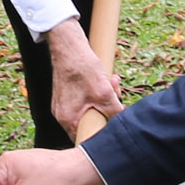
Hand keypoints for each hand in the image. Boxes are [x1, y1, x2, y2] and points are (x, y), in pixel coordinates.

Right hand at [44, 17, 121, 134]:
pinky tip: (105, 78)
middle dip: (108, 108)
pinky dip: (96, 91)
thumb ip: (114, 112)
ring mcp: (63, 105)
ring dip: (105, 96)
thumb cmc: (82, 68)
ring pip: (90, 108)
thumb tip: (122, 124)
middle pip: (92, 121)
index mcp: (69, 120)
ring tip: (112, 81)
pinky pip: (85, 99)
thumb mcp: (104, 93)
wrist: (68, 46)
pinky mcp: (66, 94)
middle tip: (116, 92)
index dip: (103, 132)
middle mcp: (62, 115)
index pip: (88, 138)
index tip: (114, 121)